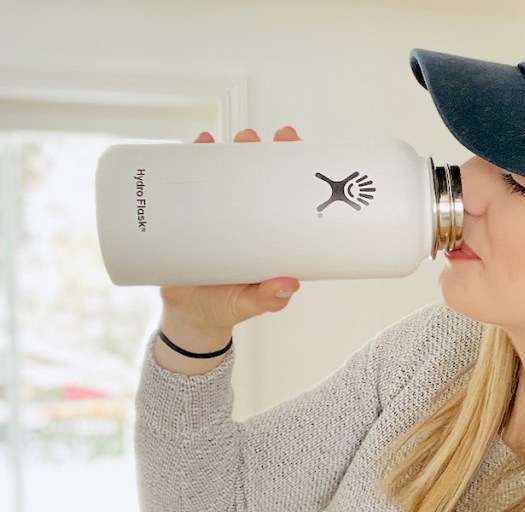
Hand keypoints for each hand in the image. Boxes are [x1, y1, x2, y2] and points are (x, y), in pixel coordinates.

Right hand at [159, 126, 303, 333]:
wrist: (189, 316)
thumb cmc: (227, 307)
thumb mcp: (249, 303)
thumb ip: (268, 298)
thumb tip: (289, 285)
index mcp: (268, 233)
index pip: (285, 192)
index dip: (292, 166)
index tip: (294, 144)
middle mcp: (245, 218)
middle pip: (255, 174)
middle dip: (257, 150)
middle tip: (253, 139)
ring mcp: (216, 214)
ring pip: (222, 174)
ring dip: (223, 150)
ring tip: (221, 140)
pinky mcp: (188, 216)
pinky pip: (188, 185)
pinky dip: (187, 163)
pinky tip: (192, 147)